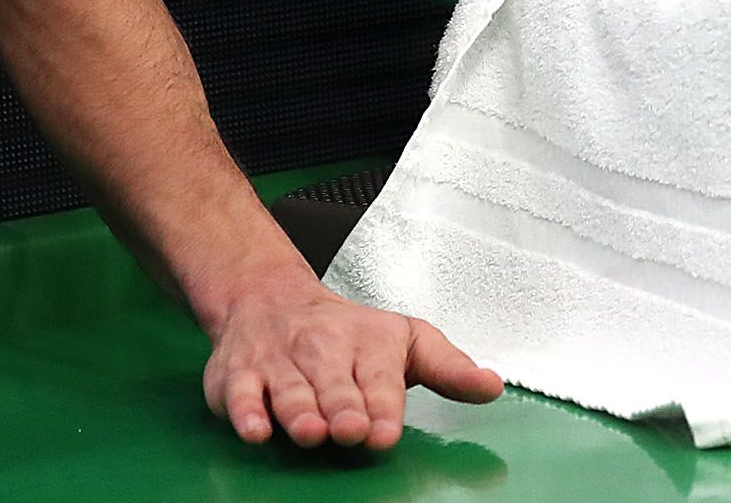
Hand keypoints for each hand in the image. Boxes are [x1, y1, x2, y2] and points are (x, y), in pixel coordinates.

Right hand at [202, 262, 503, 450]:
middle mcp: (322, 350)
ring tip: (310, 432)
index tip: (386, 431)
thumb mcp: (404, 341)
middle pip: (333, 385)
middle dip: (343, 408)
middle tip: (352, 429)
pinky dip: (244, 411)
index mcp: (368, 343)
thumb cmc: (344, 333)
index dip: (383, 406)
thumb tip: (492, 386)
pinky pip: (240, 392)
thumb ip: (447, 367)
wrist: (268, 297)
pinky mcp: (238, 375)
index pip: (379, 378)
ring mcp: (279, 362)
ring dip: (298, 410)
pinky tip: (254, 428)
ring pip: (289, 390)